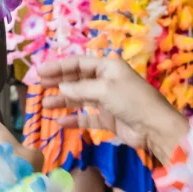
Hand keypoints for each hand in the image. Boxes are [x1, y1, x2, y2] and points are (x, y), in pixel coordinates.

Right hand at [37, 56, 188, 163]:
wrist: (154, 127)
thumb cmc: (131, 100)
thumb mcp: (104, 89)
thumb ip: (80, 88)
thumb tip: (60, 87)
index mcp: (108, 66)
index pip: (78, 63)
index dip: (58, 66)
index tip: (40, 71)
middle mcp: (106, 80)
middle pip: (77, 79)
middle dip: (58, 82)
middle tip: (38, 85)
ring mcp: (106, 100)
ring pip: (79, 98)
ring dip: (62, 100)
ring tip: (44, 104)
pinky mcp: (107, 118)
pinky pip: (87, 117)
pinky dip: (74, 119)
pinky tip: (60, 122)